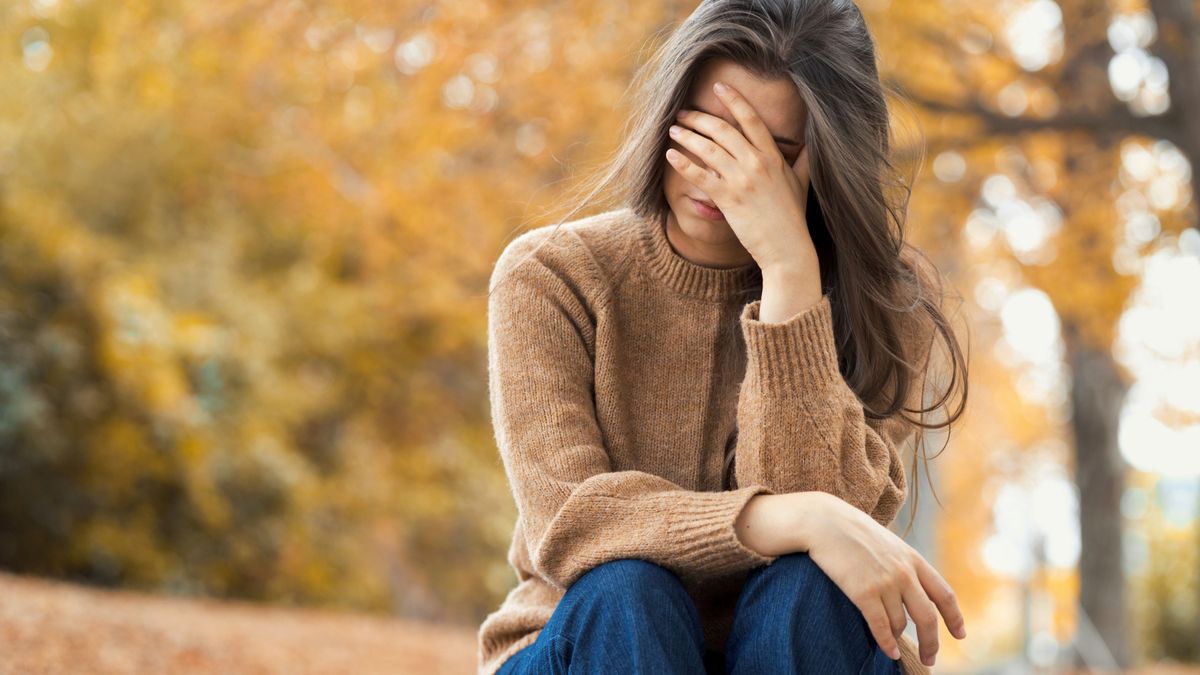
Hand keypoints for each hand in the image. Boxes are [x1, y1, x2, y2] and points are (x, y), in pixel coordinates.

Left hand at [665, 80, 816, 274]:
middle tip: (683, 112)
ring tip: (673, 130)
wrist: (787, 248)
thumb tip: (811, 144)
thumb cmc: (793, 218)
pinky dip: (683, 163)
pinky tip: (671, 155)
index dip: (734, 100)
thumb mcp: (802, 183)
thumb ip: (804, 160)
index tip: (718, 87)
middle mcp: (756, 163)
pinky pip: (700, 176)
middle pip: (723, 130)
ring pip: (708, 149)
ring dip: (687, 136)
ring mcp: (741, 180)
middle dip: (700, 118)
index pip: (751, 119)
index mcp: (773, 156)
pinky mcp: (728, 199)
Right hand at [792, 491, 966, 666]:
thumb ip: (902, 563)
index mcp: (913, 560)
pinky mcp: (863, 592)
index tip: (960, 635)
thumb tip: (911, 588)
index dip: (955, 618)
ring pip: (901, 624)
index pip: (944, 594)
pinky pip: (880, 626)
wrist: (824, 521)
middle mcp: (904, 573)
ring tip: (893, 644)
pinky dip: (887, 643)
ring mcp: (885, 583)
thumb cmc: (852, 531)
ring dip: (899, 638)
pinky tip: (890, 652)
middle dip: (931, 643)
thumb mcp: (888, 543)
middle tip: (929, 659)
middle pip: (928, 618)